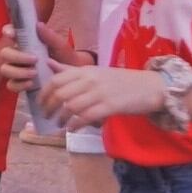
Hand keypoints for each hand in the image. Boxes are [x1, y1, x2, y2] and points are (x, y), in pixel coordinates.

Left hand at [37, 61, 160, 125]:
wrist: (151, 87)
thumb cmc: (121, 82)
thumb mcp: (95, 73)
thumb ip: (71, 71)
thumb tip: (49, 63)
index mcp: (85, 70)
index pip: (56, 80)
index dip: (44, 93)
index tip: (39, 103)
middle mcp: (90, 80)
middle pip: (60, 94)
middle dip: (49, 108)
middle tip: (46, 117)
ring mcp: (100, 93)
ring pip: (71, 106)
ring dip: (61, 118)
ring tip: (58, 124)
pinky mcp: (110, 106)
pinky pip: (86, 116)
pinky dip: (75, 124)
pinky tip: (72, 128)